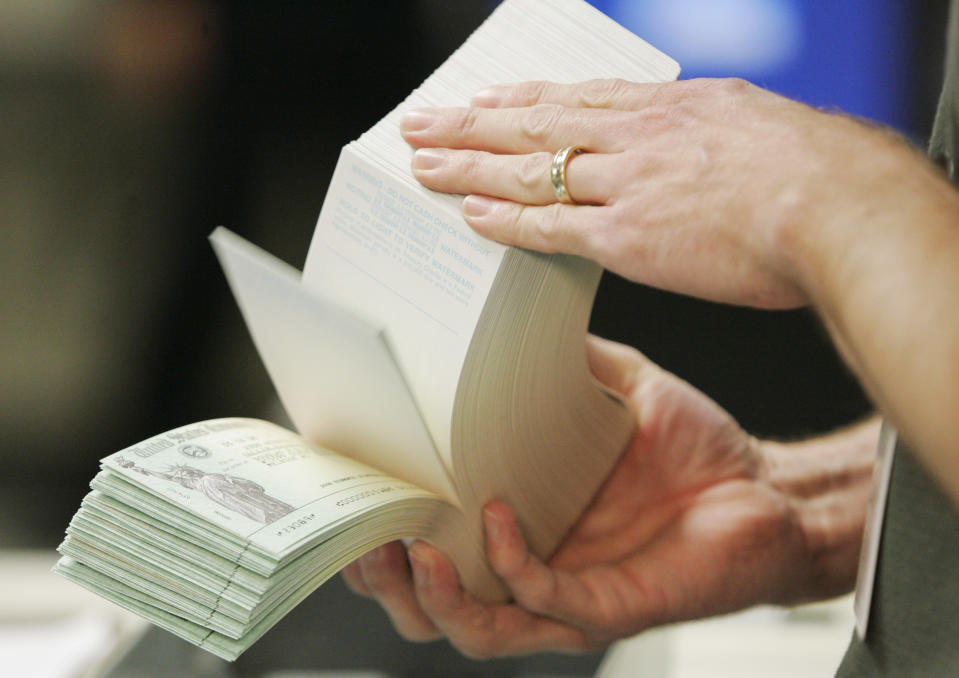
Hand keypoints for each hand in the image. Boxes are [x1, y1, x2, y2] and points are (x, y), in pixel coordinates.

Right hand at [341, 336, 870, 656]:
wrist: (768, 489)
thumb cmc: (692, 450)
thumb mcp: (613, 390)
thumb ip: (561, 363)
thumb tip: (514, 313)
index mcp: (518, 524)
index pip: (429, 545)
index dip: (379, 532)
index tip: (342, 492)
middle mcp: (531, 568)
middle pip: (431, 605)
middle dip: (384, 581)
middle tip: (359, 538)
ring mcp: (566, 595)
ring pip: (474, 626)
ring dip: (430, 595)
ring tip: (406, 548)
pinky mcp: (606, 605)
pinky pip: (540, 598)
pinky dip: (507, 563)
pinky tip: (493, 517)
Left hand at [401, 78, 920, 308]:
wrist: (832, 205)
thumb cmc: (815, 170)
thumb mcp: (759, 127)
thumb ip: (715, 138)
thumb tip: (707, 153)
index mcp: (670, 109)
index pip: (578, 98)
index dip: (525, 99)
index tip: (488, 99)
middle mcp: (635, 138)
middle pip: (534, 123)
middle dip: (472, 124)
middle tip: (424, 122)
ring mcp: (624, 184)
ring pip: (527, 169)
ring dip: (469, 167)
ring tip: (424, 164)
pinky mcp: (625, 237)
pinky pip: (548, 226)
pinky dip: (505, 220)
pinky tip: (470, 215)